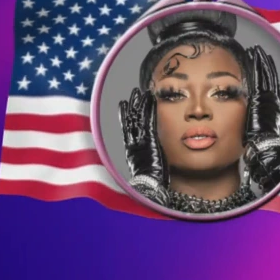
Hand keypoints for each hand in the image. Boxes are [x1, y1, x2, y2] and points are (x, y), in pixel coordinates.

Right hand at [117, 86, 166, 200]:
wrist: (149, 188)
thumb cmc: (151, 183)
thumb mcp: (148, 167)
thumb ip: (148, 157)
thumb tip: (152, 153)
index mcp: (132, 150)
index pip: (129, 128)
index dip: (127, 115)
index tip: (126, 103)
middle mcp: (134, 143)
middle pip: (132, 120)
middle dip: (133, 106)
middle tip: (134, 92)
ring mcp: (140, 142)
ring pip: (138, 119)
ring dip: (139, 104)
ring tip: (138, 91)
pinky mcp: (149, 141)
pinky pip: (149, 122)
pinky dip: (148, 110)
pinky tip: (149, 99)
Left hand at [240, 45, 279, 190]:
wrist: (264, 143)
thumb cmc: (259, 140)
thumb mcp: (257, 126)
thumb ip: (253, 117)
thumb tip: (245, 115)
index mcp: (270, 104)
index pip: (267, 83)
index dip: (264, 70)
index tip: (260, 60)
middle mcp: (270, 98)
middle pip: (266, 75)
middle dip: (262, 63)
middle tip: (257, 50)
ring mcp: (267, 97)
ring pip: (264, 75)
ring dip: (260, 62)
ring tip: (256, 50)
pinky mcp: (261, 97)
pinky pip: (260, 79)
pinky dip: (259, 68)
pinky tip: (256, 59)